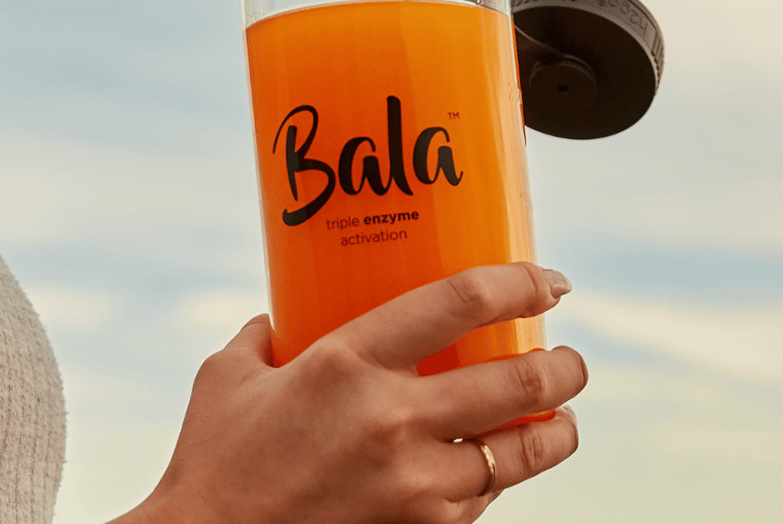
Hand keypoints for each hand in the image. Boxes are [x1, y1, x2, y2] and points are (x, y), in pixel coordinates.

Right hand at [121, 263, 583, 523]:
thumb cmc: (213, 461)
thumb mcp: (229, 376)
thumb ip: (263, 337)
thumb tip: (275, 320)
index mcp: (346, 361)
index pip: (457, 303)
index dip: (516, 284)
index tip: (548, 281)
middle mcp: (392, 419)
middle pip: (514, 383)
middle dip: (560, 368)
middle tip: (570, 359)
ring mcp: (412, 487)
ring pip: (517, 455)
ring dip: (553, 434)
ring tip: (564, 420)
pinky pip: (480, 503)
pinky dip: (498, 482)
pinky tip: (498, 469)